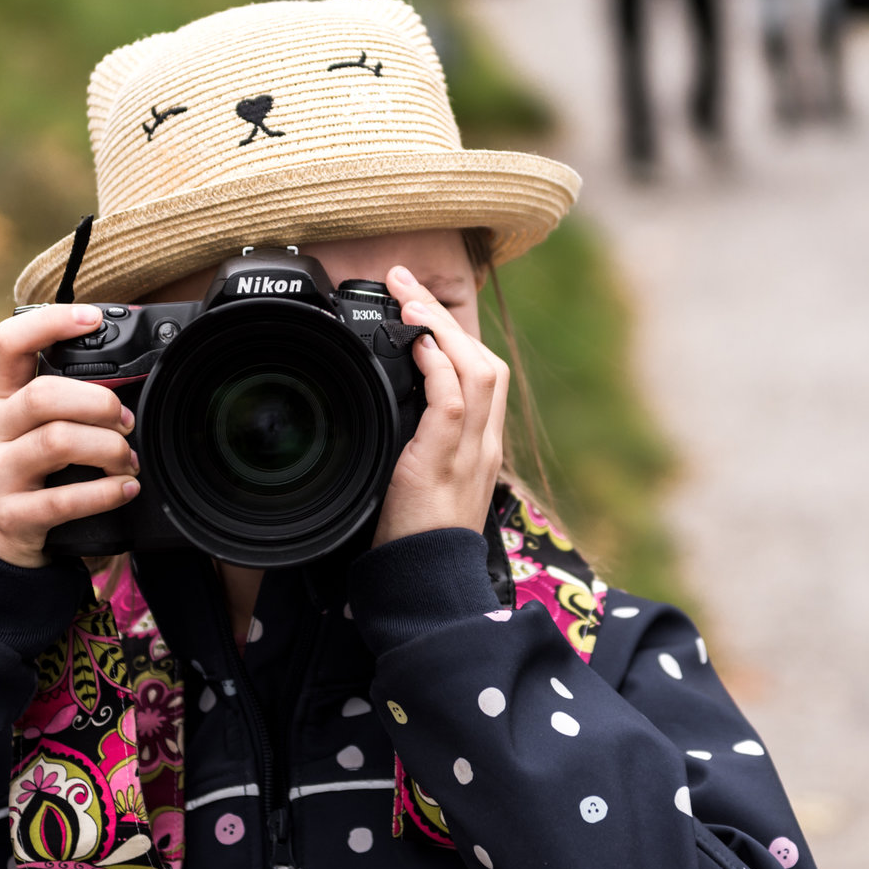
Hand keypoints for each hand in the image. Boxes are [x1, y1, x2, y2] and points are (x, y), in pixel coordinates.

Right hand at [0, 306, 138, 567]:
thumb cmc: (19, 473)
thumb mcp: (22, 428)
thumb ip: (59, 399)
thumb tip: (129, 376)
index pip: (10, 342)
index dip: (51, 322)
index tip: (93, 318)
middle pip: (43, 396)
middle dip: (99, 403)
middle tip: (126, 420)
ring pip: (56, 442)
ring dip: (108, 448)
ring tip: (128, 460)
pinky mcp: (11, 517)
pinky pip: (64, 500)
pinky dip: (106, 494)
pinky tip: (126, 490)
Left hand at [375, 264, 508, 546]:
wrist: (424, 588)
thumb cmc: (413, 542)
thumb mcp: (416, 481)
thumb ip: (412, 444)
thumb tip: (381, 409)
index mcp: (479, 447)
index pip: (482, 374)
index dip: (454, 333)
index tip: (417, 303)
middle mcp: (483, 444)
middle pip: (487, 362)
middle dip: (445, 314)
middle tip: (404, 280)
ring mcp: (470, 454)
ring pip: (478, 371)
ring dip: (441, 327)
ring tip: (408, 299)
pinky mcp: (444, 464)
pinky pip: (452, 404)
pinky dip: (437, 367)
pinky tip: (415, 344)